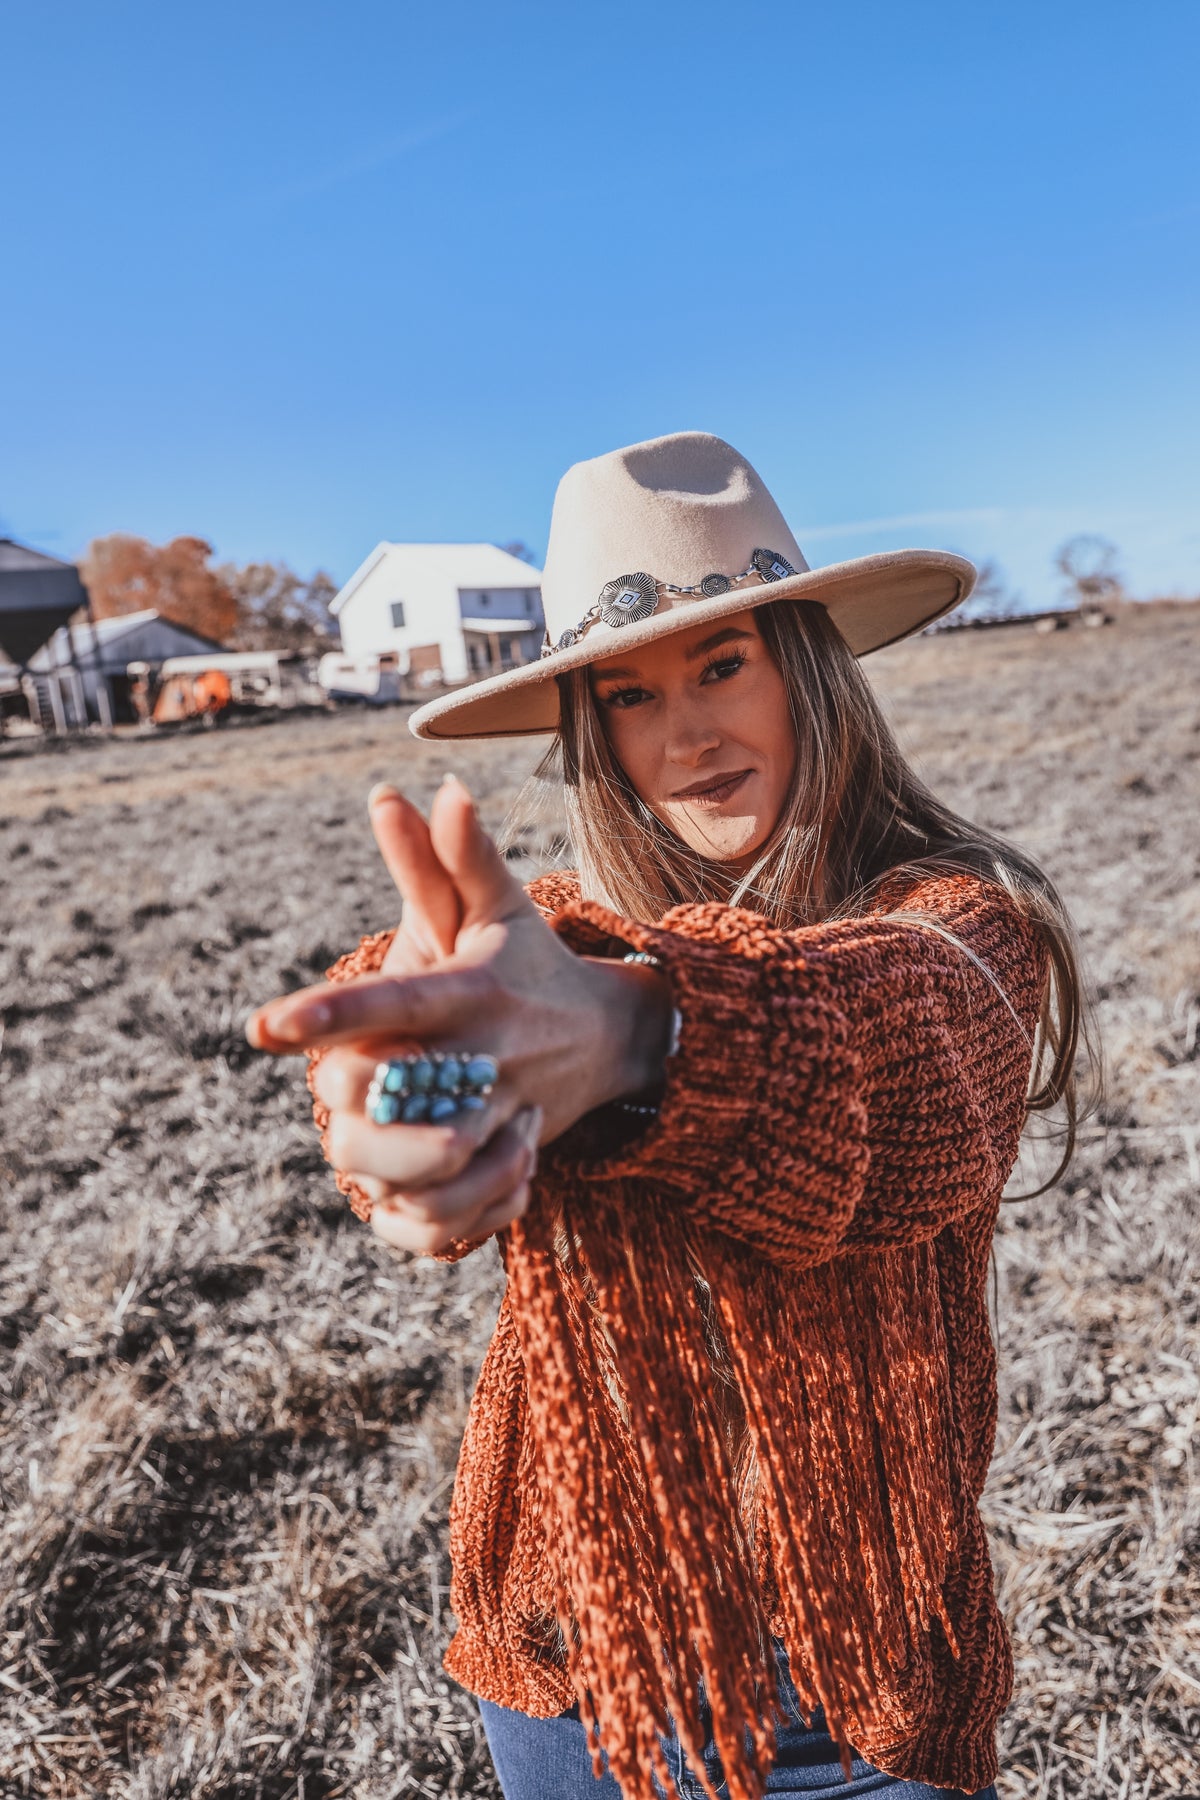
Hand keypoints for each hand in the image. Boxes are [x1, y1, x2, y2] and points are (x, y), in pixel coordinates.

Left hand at [246, 778, 672, 1254]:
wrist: (613, 1038)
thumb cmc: (533, 965)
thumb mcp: (500, 908)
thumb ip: (452, 856)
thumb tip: (420, 788)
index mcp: (474, 991)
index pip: (395, 1003)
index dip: (330, 1016)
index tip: (264, 1026)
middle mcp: (491, 1054)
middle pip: (398, 1088)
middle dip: (345, 1094)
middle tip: (324, 1084)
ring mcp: (506, 1112)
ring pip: (431, 1160)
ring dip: (377, 1161)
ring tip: (346, 1146)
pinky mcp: (515, 1159)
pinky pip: (464, 1207)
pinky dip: (422, 1212)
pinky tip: (387, 1196)